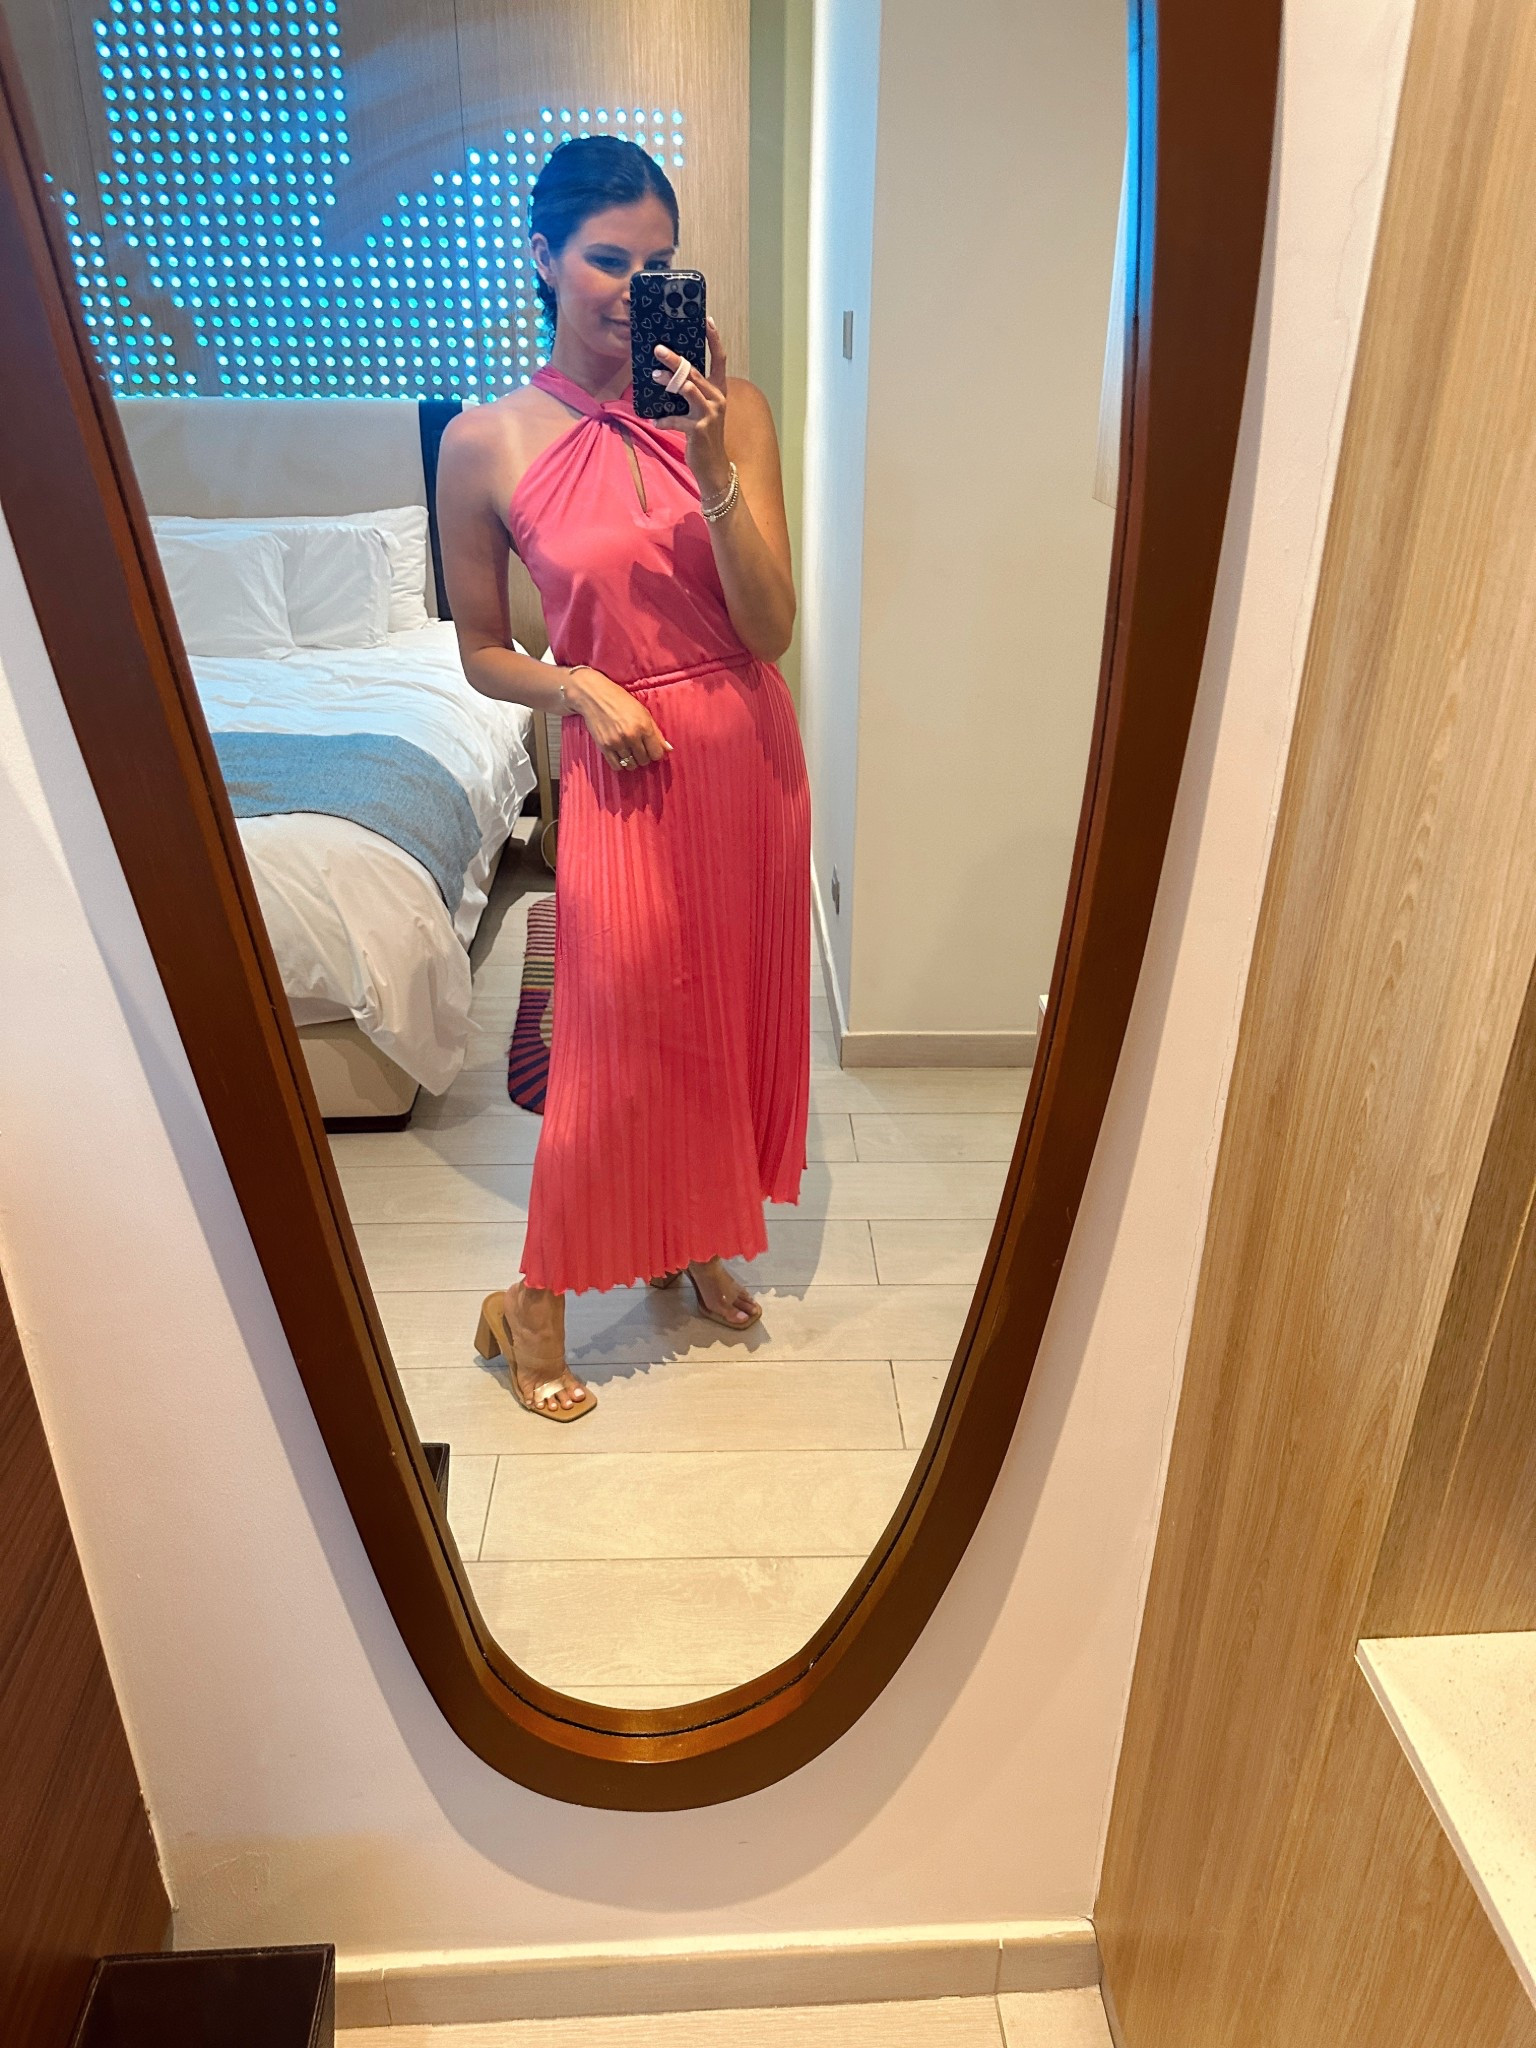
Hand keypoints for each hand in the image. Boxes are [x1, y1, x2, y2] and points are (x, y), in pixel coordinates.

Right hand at [564, 665, 672, 773]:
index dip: (655, 753)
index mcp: (644, 726)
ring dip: (632, 761)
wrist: (595, 696)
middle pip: (644, 761)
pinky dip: (620, 764)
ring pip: (631, 765)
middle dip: (644, 757)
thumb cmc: (621, 701)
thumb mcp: (643, 712)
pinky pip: (616, 766)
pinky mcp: (604, 747)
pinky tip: (620, 756)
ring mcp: (617, 743)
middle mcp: (631, 736)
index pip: (657, 754)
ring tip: (629, 751)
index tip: (651, 749)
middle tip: (639, 748)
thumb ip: (657, 732)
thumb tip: (669, 749)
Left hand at [652, 317, 730, 499]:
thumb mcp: (701, 409)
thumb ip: (691, 391)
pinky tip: (654, 421)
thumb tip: (670, 373)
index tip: (707, 319)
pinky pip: (676, 419)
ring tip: (654, 374)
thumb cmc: (704, 435)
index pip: (720, 358)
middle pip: (696, 372)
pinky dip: (664, 420)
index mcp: (719, 390)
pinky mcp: (699, 430)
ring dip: (669, 381)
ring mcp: (709, 414)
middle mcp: (718, 399)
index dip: (714, 338)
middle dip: (676, 359)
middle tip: (659, 349)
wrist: (714, 466)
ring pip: (688, 389)